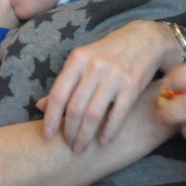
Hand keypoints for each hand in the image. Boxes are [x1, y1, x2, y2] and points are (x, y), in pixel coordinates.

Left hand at [40, 19, 174, 150]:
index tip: (47, 136)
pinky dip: (108, 131)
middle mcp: (94, 67)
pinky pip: (116, 115)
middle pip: (75, 108)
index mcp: (78, 59)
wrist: (145, 38)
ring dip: (85, 136)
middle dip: (69, 132)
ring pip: (93, 115)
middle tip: (69, 145)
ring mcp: (114, 76)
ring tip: (81, 147)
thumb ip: (64, 83)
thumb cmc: (109, 52)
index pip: (58, 94)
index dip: (51, 118)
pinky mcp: (132, 85)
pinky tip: (103, 141)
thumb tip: (40, 106)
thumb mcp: (83, 61)